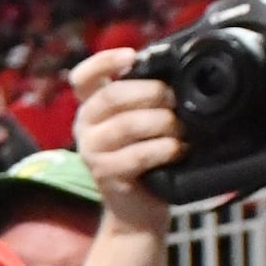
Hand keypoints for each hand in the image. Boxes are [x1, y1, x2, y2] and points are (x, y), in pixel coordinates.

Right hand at [67, 47, 183, 220]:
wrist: (139, 209)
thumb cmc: (146, 159)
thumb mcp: (142, 122)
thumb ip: (146, 98)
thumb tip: (177, 70)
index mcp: (92, 107)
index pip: (83, 76)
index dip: (104, 62)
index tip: (131, 56)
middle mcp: (85, 126)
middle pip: (112, 95)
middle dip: (152, 92)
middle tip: (176, 100)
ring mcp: (92, 151)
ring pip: (127, 124)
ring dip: (163, 124)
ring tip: (182, 130)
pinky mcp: (105, 174)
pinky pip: (138, 155)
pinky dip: (165, 149)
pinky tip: (180, 150)